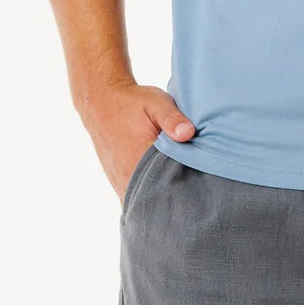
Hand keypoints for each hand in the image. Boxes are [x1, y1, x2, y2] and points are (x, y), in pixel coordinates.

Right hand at [75, 79, 197, 201]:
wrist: (103, 103)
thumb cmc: (132, 103)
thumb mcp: (156, 102)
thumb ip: (172, 118)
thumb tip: (188, 133)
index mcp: (140, 159)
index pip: (168, 186)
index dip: (186, 188)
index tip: (201, 186)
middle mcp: (129, 177)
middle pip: (158, 200)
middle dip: (176, 199)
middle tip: (196, 194)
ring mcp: (121, 183)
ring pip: (146, 203)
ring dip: (162, 199)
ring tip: (181, 194)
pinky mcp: (119, 184)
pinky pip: (136, 200)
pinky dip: (149, 198)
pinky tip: (163, 191)